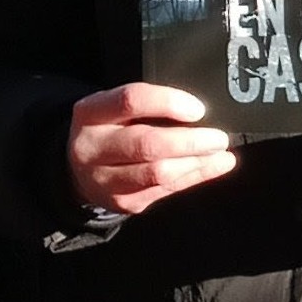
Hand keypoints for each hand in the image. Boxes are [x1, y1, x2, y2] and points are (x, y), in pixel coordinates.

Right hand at [67, 84, 236, 217]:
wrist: (79, 169)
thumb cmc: (109, 130)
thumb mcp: (115, 109)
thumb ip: (148, 105)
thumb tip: (198, 111)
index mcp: (91, 113)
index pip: (131, 100)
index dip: (169, 102)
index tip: (198, 109)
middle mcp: (93, 147)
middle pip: (147, 144)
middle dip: (190, 141)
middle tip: (218, 137)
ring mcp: (105, 179)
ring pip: (158, 173)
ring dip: (197, 163)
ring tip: (221, 154)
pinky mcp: (122, 201)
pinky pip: (164, 190)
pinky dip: (194, 177)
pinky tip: (211, 167)